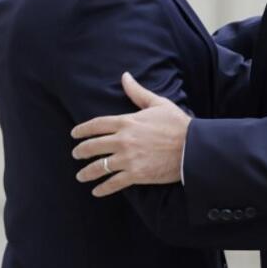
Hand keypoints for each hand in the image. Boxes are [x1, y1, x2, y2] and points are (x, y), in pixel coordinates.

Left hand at [71, 72, 190, 196]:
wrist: (192, 147)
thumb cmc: (177, 123)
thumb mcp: (157, 103)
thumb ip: (137, 92)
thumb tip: (125, 76)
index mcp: (127, 122)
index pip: (97, 125)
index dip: (83, 129)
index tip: (74, 134)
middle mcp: (123, 140)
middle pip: (94, 146)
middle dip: (81, 151)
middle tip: (75, 154)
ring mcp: (128, 159)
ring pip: (100, 167)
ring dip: (87, 172)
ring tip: (80, 176)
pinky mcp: (136, 174)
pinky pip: (114, 183)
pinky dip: (103, 188)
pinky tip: (96, 191)